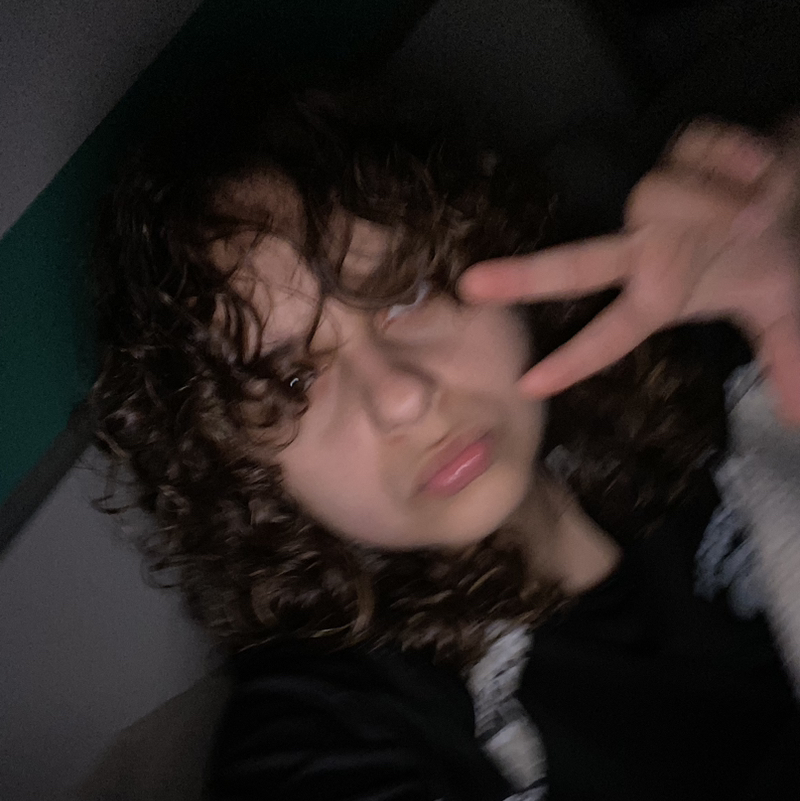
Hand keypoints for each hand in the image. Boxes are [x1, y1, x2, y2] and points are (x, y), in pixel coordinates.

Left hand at [459, 119, 799, 422]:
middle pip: (576, 266)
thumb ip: (784, 356)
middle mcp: (644, 247)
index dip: (574, 361)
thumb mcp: (780, 307)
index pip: (610, 334)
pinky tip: (760, 167)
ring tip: (761, 209)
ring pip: (662, 199)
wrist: (793, 183)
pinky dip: (740, 160)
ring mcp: (654, 201)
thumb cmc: (767, 249)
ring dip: (722, 205)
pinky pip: (700, 153)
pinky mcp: (675, 151)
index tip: (528, 385)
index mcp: (659, 291)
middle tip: (470, 288)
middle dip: (524, 278)